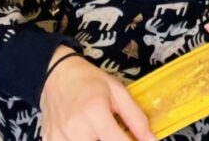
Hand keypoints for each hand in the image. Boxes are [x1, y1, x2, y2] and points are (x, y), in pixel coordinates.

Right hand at [40, 49, 154, 140]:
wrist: (56, 73)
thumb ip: (136, 118)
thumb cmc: (89, 80)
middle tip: (115, 134)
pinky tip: (87, 135)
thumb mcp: (118, 92)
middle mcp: (75, 128)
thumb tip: (151, 140)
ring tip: (99, 132)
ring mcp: (59, 138)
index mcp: (95, 111)